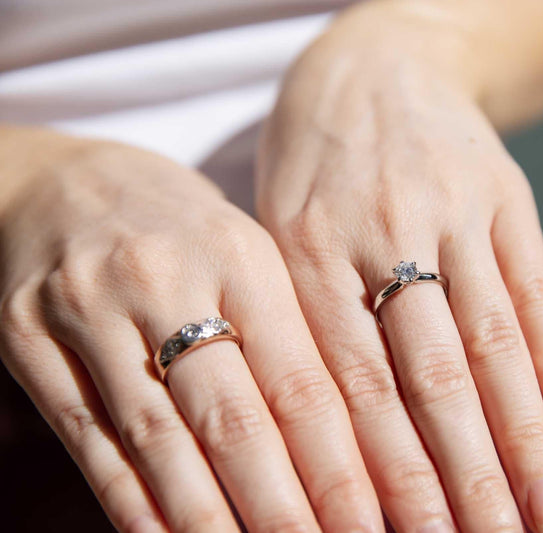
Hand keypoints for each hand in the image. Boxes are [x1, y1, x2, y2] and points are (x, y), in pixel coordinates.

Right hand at [0, 129, 381, 531]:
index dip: (337, 467)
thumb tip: (354, 437)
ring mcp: (89, 309)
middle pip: (234, 420)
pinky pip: (88, 438)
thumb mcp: (246, 254)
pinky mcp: (27, 338)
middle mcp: (165, 280)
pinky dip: (131, 502)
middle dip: (283, 509)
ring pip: (159, 440)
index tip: (369, 523)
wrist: (65, 181)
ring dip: (209, 520)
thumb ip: (293, 336)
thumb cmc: (182, 227)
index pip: (300, 383)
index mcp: (240, 255)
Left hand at [256, 14, 542, 532]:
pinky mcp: (507, 196)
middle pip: (428, 376)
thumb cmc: (314, 168)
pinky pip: (537, 288)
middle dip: (460, 474)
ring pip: (491, 341)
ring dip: (522, 437)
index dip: (382, 473)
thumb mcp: (281, 231)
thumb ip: (305, 327)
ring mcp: (453, 210)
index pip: (350, 386)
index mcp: (305, 251)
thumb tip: (331, 449)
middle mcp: (382, 231)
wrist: (375, 65)